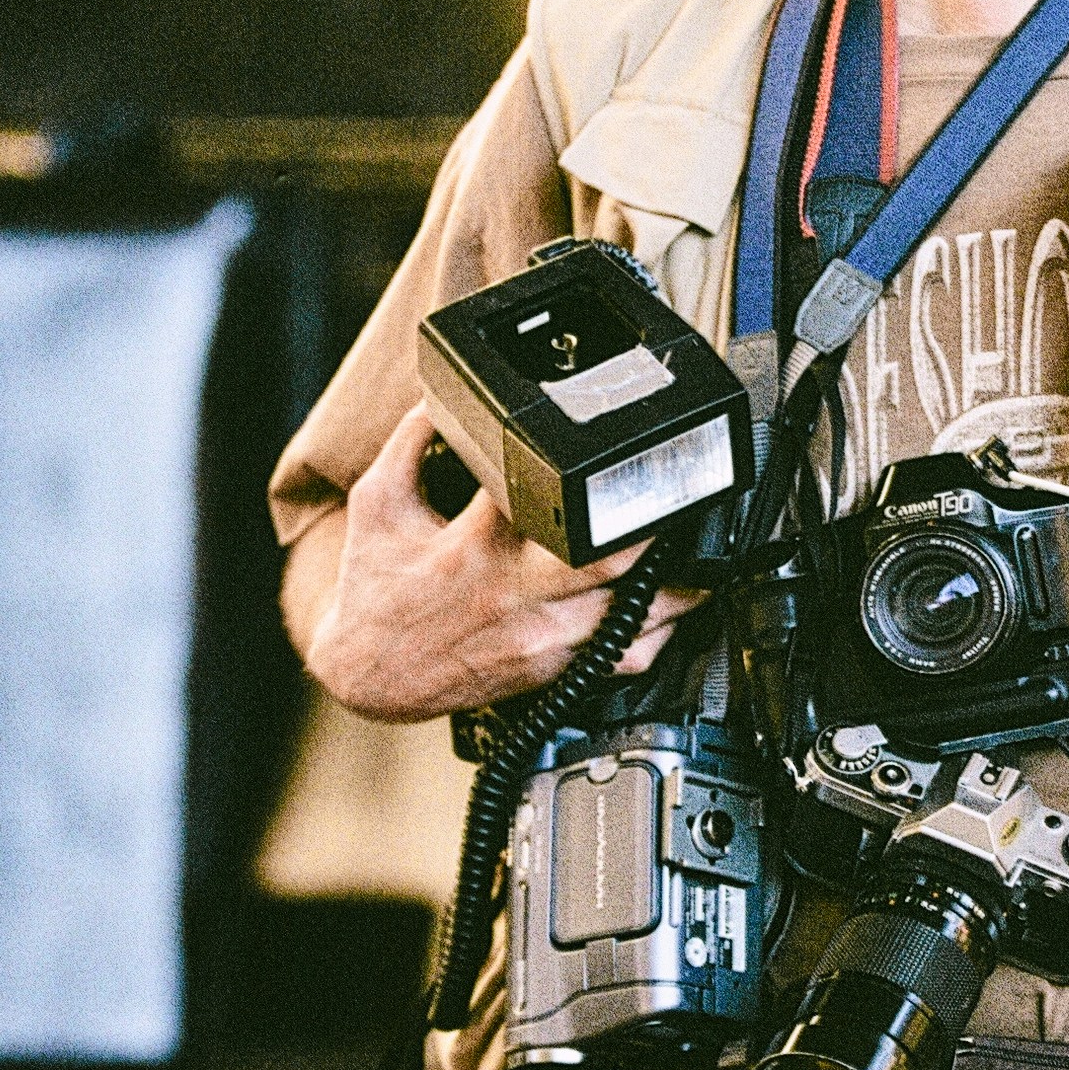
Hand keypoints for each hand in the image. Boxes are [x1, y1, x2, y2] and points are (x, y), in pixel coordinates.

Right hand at [299, 406, 706, 720]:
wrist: (369, 676)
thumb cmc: (376, 588)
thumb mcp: (378, 501)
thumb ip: (411, 441)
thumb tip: (444, 393)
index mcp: (476, 543)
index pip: (543, 496)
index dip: (587, 468)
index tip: (620, 441)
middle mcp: (517, 592)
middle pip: (610, 559)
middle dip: (657, 526)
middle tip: (687, 493)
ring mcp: (542, 637)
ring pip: (637, 610)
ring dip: (678, 576)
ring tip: (699, 541)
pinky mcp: (554, 669)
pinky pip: (630, 655)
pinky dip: (664, 628)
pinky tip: (672, 599)